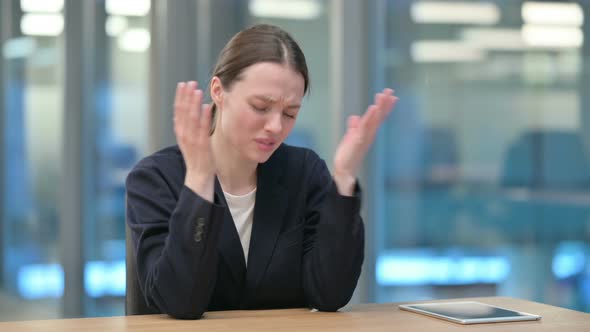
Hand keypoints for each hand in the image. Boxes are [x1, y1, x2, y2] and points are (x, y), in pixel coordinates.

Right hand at [174, 81, 214, 200]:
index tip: (182, 84)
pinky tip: (207, 106)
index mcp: (180, 133)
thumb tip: (192, 111)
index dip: (180, 97)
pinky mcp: (202, 146)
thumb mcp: (190, 140)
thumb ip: (190, 126)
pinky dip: (204, 117)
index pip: (178, 111)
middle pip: (183, 112)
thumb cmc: (197, 157)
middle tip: (189, 82)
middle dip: (185, 96)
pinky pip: (203, 130)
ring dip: (193, 103)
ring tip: (197, 90)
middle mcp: (184, 135)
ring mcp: (193, 141)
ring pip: (191, 118)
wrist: (199, 177)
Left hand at [333, 88, 397, 195]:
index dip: (385, 106)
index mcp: (368, 132)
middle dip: (385, 103)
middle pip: (379, 116)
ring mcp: (365, 136)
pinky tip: (373, 108)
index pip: (378, 116)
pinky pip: (365, 126)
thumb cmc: (348, 155)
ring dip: (379, 107)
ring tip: (383, 96)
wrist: (344, 170)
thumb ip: (354, 127)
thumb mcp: (351, 138)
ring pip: (374, 119)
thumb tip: (355, 118)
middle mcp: (369, 133)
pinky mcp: (358, 140)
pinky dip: (370, 117)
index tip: (392, 96)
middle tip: (391, 91)